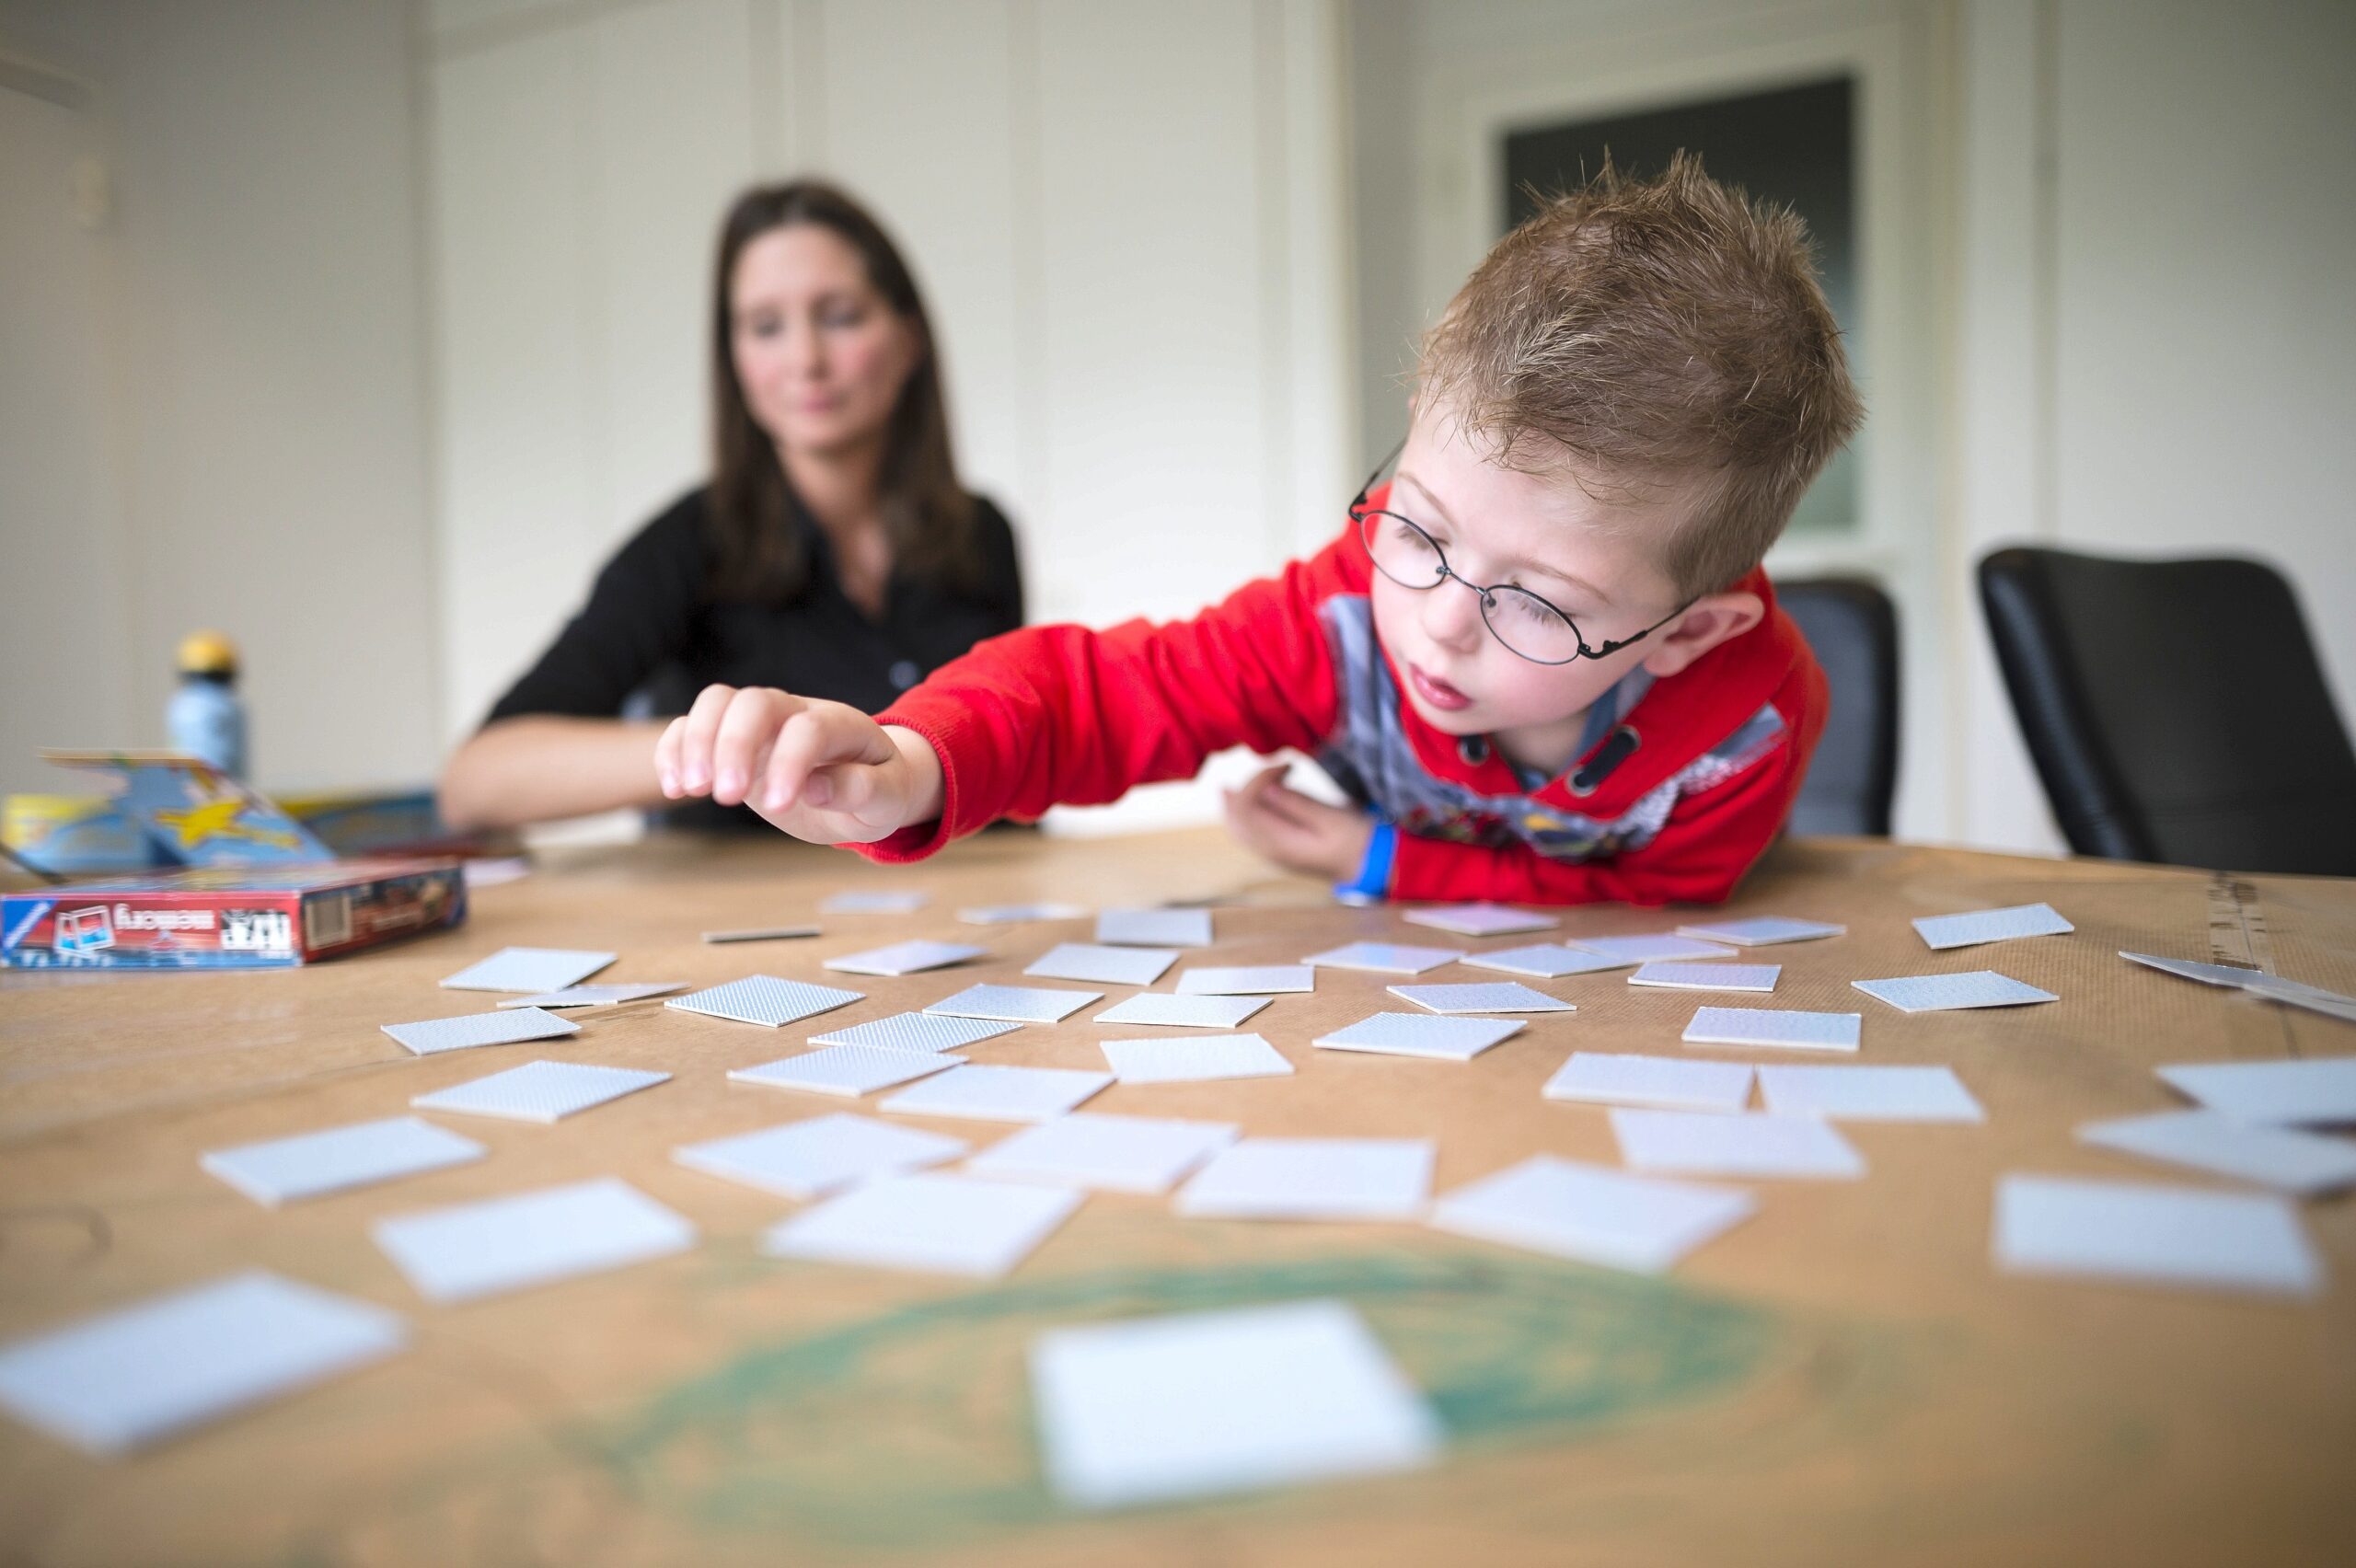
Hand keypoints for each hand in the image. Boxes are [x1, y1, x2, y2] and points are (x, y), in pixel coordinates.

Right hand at [654, 684, 943, 844]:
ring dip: (696, 742)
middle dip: (733, 745)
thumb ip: (863, 791)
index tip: (779, 806)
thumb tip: (817, 788)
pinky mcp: (732, 739)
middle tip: (725, 797)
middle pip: (752, 702)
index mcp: (841, 724)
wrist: (865, 784)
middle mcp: (795, 712)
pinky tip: (675, 788)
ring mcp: (760, 723)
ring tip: (692, 789)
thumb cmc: (878, 791)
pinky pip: (692, 724)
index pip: (807, 729)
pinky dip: (675, 749)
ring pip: (717, 702)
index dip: (790, 763)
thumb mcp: (888, 800)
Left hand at [1221, 763, 1375, 881]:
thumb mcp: (1331, 818)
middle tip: (1278, 769)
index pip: (1247, 808)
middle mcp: (1269, 851)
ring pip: (1238, 823)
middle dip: (1249, 785)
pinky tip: (1267, 792)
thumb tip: (1266, 788)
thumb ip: (1297, 804)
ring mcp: (1270, 852)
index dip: (1258, 779)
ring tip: (1274, 775)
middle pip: (1235, 815)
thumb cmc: (1355, 840)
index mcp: (1281, 844)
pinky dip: (1251, 806)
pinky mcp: (1275, 849)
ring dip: (1249, 794)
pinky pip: (1248, 829)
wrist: (1367, 864)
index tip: (1287, 765)